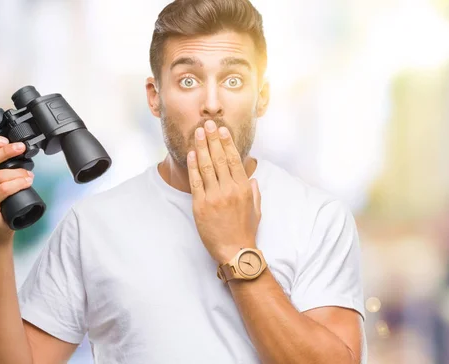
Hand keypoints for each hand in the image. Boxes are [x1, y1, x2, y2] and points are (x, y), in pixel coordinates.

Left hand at [187, 120, 260, 263]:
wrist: (235, 251)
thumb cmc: (246, 231)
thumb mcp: (256, 210)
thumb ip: (254, 192)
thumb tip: (252, 177)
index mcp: (244, 188)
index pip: (234, 159)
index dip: (227, 143)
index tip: (222, 130)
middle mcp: (229, 189)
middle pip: (219, 158)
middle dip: (212, 139)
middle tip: (207, 124)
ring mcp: (214, 197)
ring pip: (206, 166)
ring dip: (201, 147)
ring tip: (198, 133)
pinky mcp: (201, 205)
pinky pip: (196, 181)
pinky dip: (193, 166)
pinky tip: (192, 153)